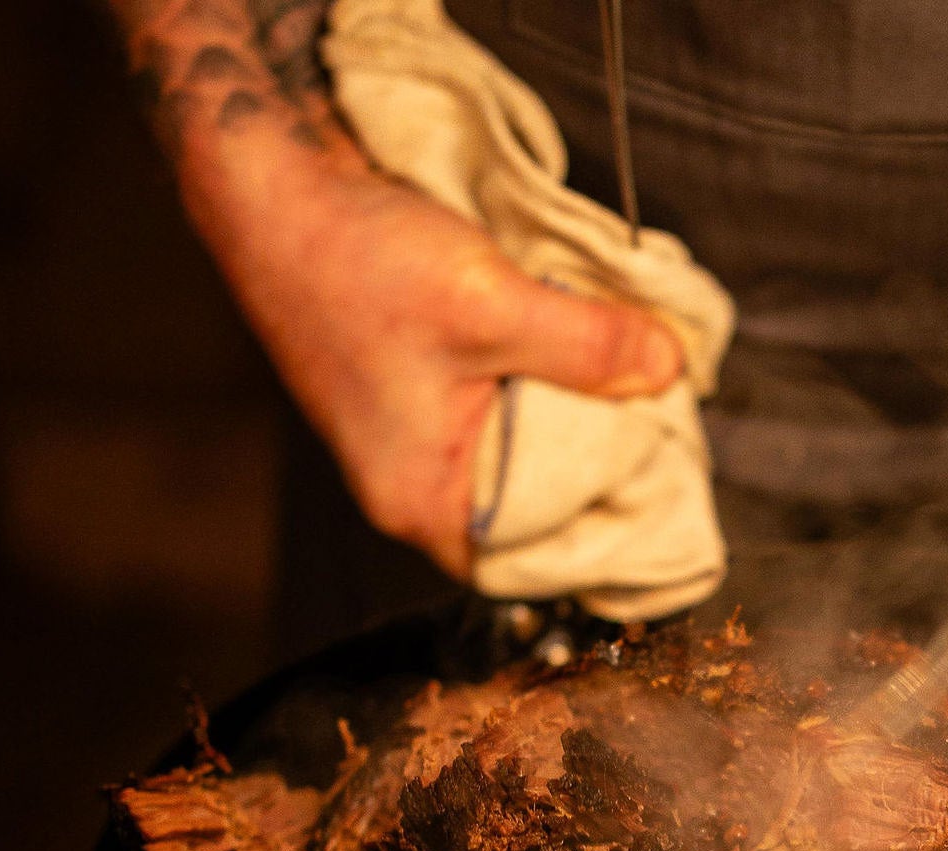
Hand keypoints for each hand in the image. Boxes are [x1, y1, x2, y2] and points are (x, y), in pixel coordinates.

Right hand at [192, 137, 682, 575]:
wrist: (274, 191)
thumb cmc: (350, 261)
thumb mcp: (489, 303)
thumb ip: (588, 346)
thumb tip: (668, 370)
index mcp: (427, 500)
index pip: (544, 562)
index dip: (615, 535)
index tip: (674, 494)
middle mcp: (424, 487)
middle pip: (548, 511)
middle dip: (610, 472)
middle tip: (671, 430)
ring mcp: (425, 442)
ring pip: (535, 457)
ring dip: (586, 423)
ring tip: (637, 387)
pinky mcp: (432, 394)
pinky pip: (513, 414)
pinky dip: (554, 388)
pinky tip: (588, 355)